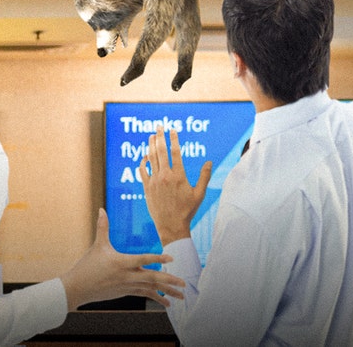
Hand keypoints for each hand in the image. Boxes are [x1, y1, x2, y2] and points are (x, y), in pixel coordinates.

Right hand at [59, 208, 184, 310]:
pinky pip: (145, 295)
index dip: (157, 259)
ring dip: (167, 292)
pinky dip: (157, 298)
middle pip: (152, 278)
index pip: (143, 259)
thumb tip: (101, 209)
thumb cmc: (87, 265)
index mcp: (122, 262)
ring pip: (151, 289)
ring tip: (182, 296)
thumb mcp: (97, 245)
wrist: (78, 287)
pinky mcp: (126, 292)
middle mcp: (127, 275)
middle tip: (185, 283)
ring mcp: (128, 286)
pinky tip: (168, 303)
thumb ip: (102, 227)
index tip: (171, 258)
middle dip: (170, 281)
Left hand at [139, 128, 211, 246]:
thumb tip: (210, 162)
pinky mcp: (147, 187)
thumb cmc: (187, 211)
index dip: (173, 139)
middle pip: (161, 151)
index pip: (175, 152)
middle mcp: (165, 176)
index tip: (173, 129)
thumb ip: (204, 176)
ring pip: (151, 158)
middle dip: (160, 136)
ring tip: (151, 136)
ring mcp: (154, 181)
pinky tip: (145, 156)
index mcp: (179, 176)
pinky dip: (143, 162)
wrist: (171, 226)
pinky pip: (143, 171)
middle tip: (159, 126)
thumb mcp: (199, 194)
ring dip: (151, 145)